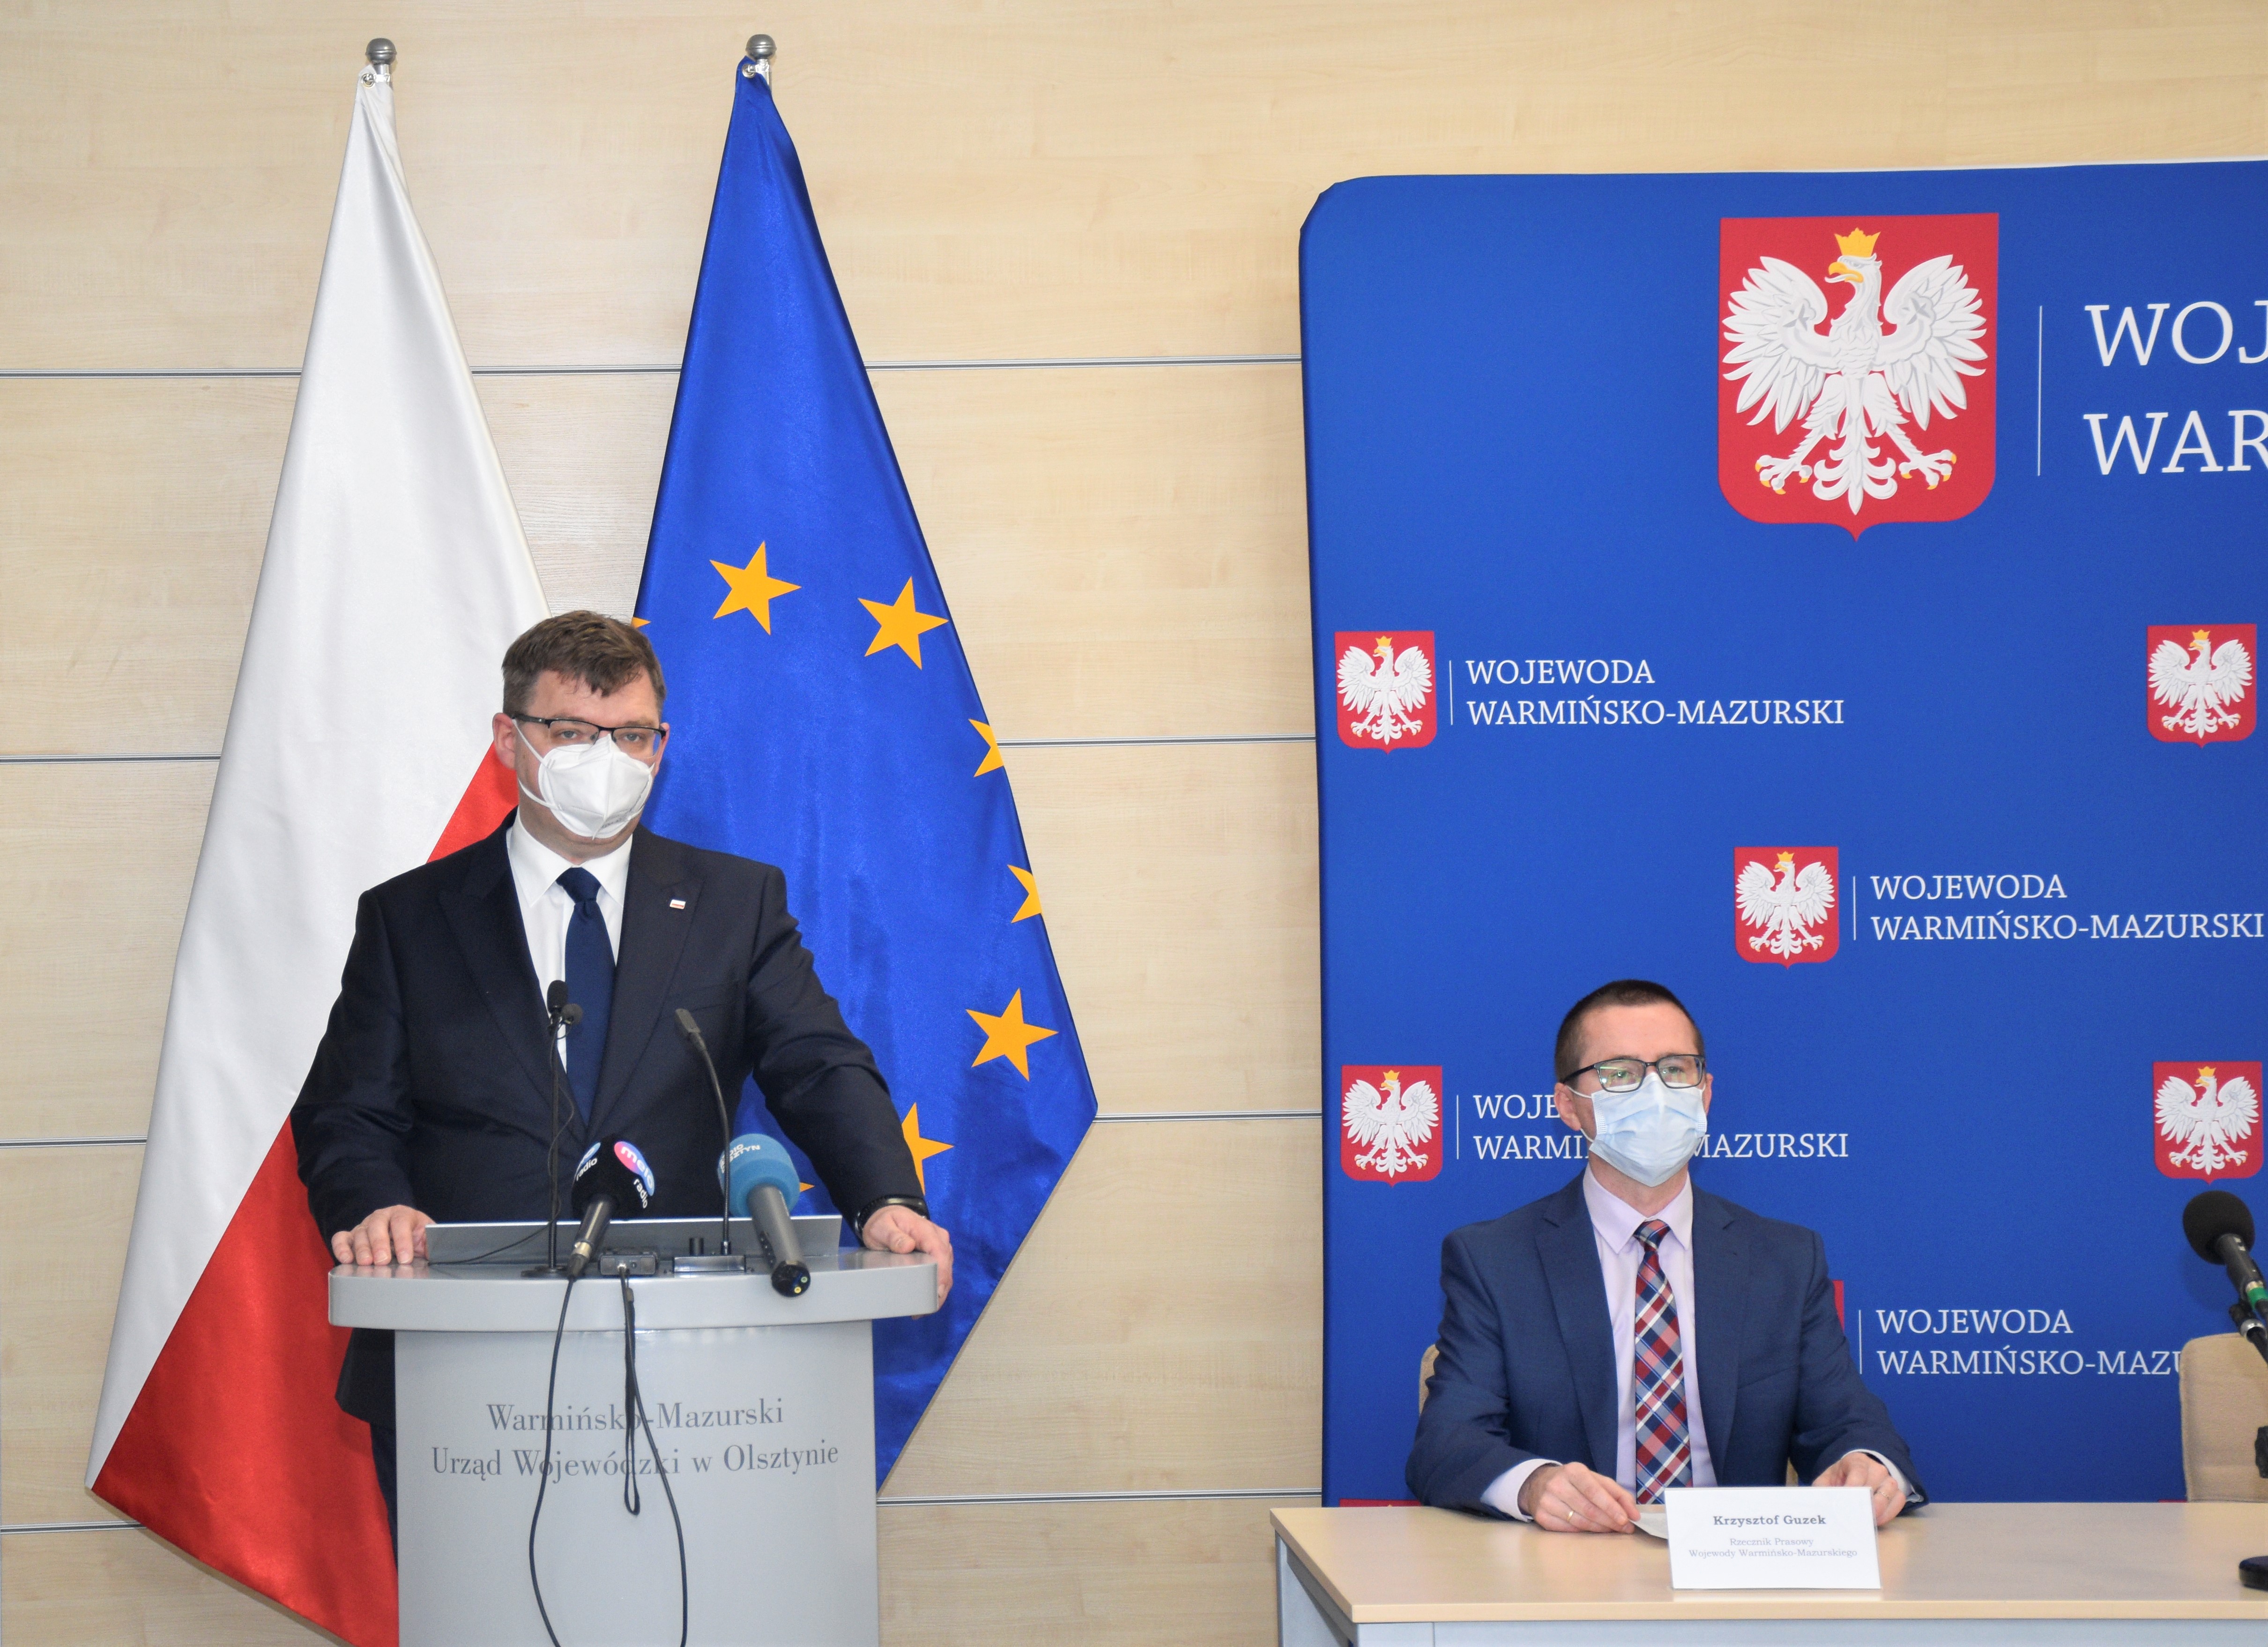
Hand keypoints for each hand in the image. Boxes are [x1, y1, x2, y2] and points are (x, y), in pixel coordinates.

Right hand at [331, 1205, 432, 1266]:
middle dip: (380, 1243)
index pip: (401, 1222)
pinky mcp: (351, 1237)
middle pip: (378, 1225)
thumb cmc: (417, 1239)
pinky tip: (346, 1259)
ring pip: (360, 1232)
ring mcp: (365, 1226)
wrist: (406, 1239)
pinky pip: (341, 1238)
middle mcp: (382, 1217)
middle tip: (383, 1260)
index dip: (403, 1240)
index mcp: (403, 1214)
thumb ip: (432, 1242)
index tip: (405, 1258)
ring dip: (362, 1248)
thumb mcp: (428, 1239)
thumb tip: (436, 1250)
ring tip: (366, 1263)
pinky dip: (341, 1247)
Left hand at [860, 1205, 952, 1304]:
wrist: (888, 1214)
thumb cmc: (885, 1222)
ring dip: (939, 1291)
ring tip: (923, 1310)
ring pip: (946, 1271)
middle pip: (946, 1265)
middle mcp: (938, 1238)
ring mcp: (939, 1245)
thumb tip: (908, 1246)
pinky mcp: (937, 1253)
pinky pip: (941, 1271)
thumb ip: (893, 1236)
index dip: (942, 1273)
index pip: (940, 1252)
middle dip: (940, 1289)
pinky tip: (927, 1301)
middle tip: (925, 1311)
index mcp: (926, 1230)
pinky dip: (936, 1286)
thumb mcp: (882, 1227)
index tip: (938, 1292)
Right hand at [1518, 1461, 1636, 1532]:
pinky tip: (1591, 1530)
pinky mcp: (1541, 1516)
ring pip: (1579, 1522)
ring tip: (1612, 1530)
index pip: (1594, 1491)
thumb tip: (1634, 1514)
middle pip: (1588, 1509)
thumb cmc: (1574, 1482)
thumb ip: (1616, 1494)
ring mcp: (1547, 1501)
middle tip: (1625, 1528)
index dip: (1611, 1507)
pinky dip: (1583, 1532)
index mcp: (1573, 1471)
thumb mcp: (1594, 1479)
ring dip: (1600, 1529)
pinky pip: (1568, 1530)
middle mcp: (1557, 1484)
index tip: (1626, 1519)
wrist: (1538, 1483)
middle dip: (1610, 1521)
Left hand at [1814, 1451, 1905, 1525]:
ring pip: (1888, 1494)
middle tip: (1855, 1517)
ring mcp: (1889, 1479)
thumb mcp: (1827, 1479)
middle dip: (1865, 1503)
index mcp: (1856, 1461)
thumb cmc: (1841, 1478)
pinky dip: (1889, 1513)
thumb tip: (1820, 1502)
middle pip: (1873, 1485)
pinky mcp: (1897, 1492)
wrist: (1857, 1473)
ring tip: (1866, 1521)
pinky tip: (1877, 1521)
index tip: (1847, 1502)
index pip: (1858, 1472)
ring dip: (1878, 1510)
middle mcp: (1876, 1468)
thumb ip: (1822, 1489)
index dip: (1853, 1487)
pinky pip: (1898, 1502)